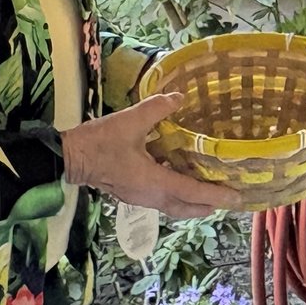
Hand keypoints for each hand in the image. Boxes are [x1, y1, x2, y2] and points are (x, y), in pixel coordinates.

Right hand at [63, 93, 242, 217]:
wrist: (67, 157)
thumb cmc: (98, 141)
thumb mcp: (130, 120)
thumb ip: (157, 109)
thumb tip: (180, 96)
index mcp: (153, 181)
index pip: (192, 192)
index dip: (216, 195)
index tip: (237, 197)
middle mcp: (150, 195)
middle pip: (186, 208)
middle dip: (209, 206)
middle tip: (230, 199)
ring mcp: (140, 197)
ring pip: (174, 207)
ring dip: (194, 204)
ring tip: (211, 194)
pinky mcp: (132, 194)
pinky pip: (162, 201)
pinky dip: (178, 197)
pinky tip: (182, 181)